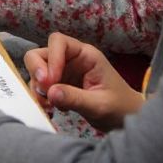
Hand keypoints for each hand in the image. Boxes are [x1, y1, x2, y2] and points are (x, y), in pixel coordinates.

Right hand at [25, 33, 145, 131]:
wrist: (126, 120)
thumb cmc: (120, 108)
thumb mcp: (100, 105)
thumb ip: (75, 98)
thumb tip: (50, 93)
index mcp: (85, 55)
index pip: (59, 42)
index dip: (51, 58)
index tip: (50, 81)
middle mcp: (71, 60)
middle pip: (41, 53)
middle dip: (38, 71)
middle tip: (44, 92)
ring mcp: (63, 72)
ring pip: (37, 70)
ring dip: (37, 87)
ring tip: (49, 106)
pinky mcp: (58, 85)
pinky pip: (40, 86)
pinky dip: (40, 96)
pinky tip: (52, 109)